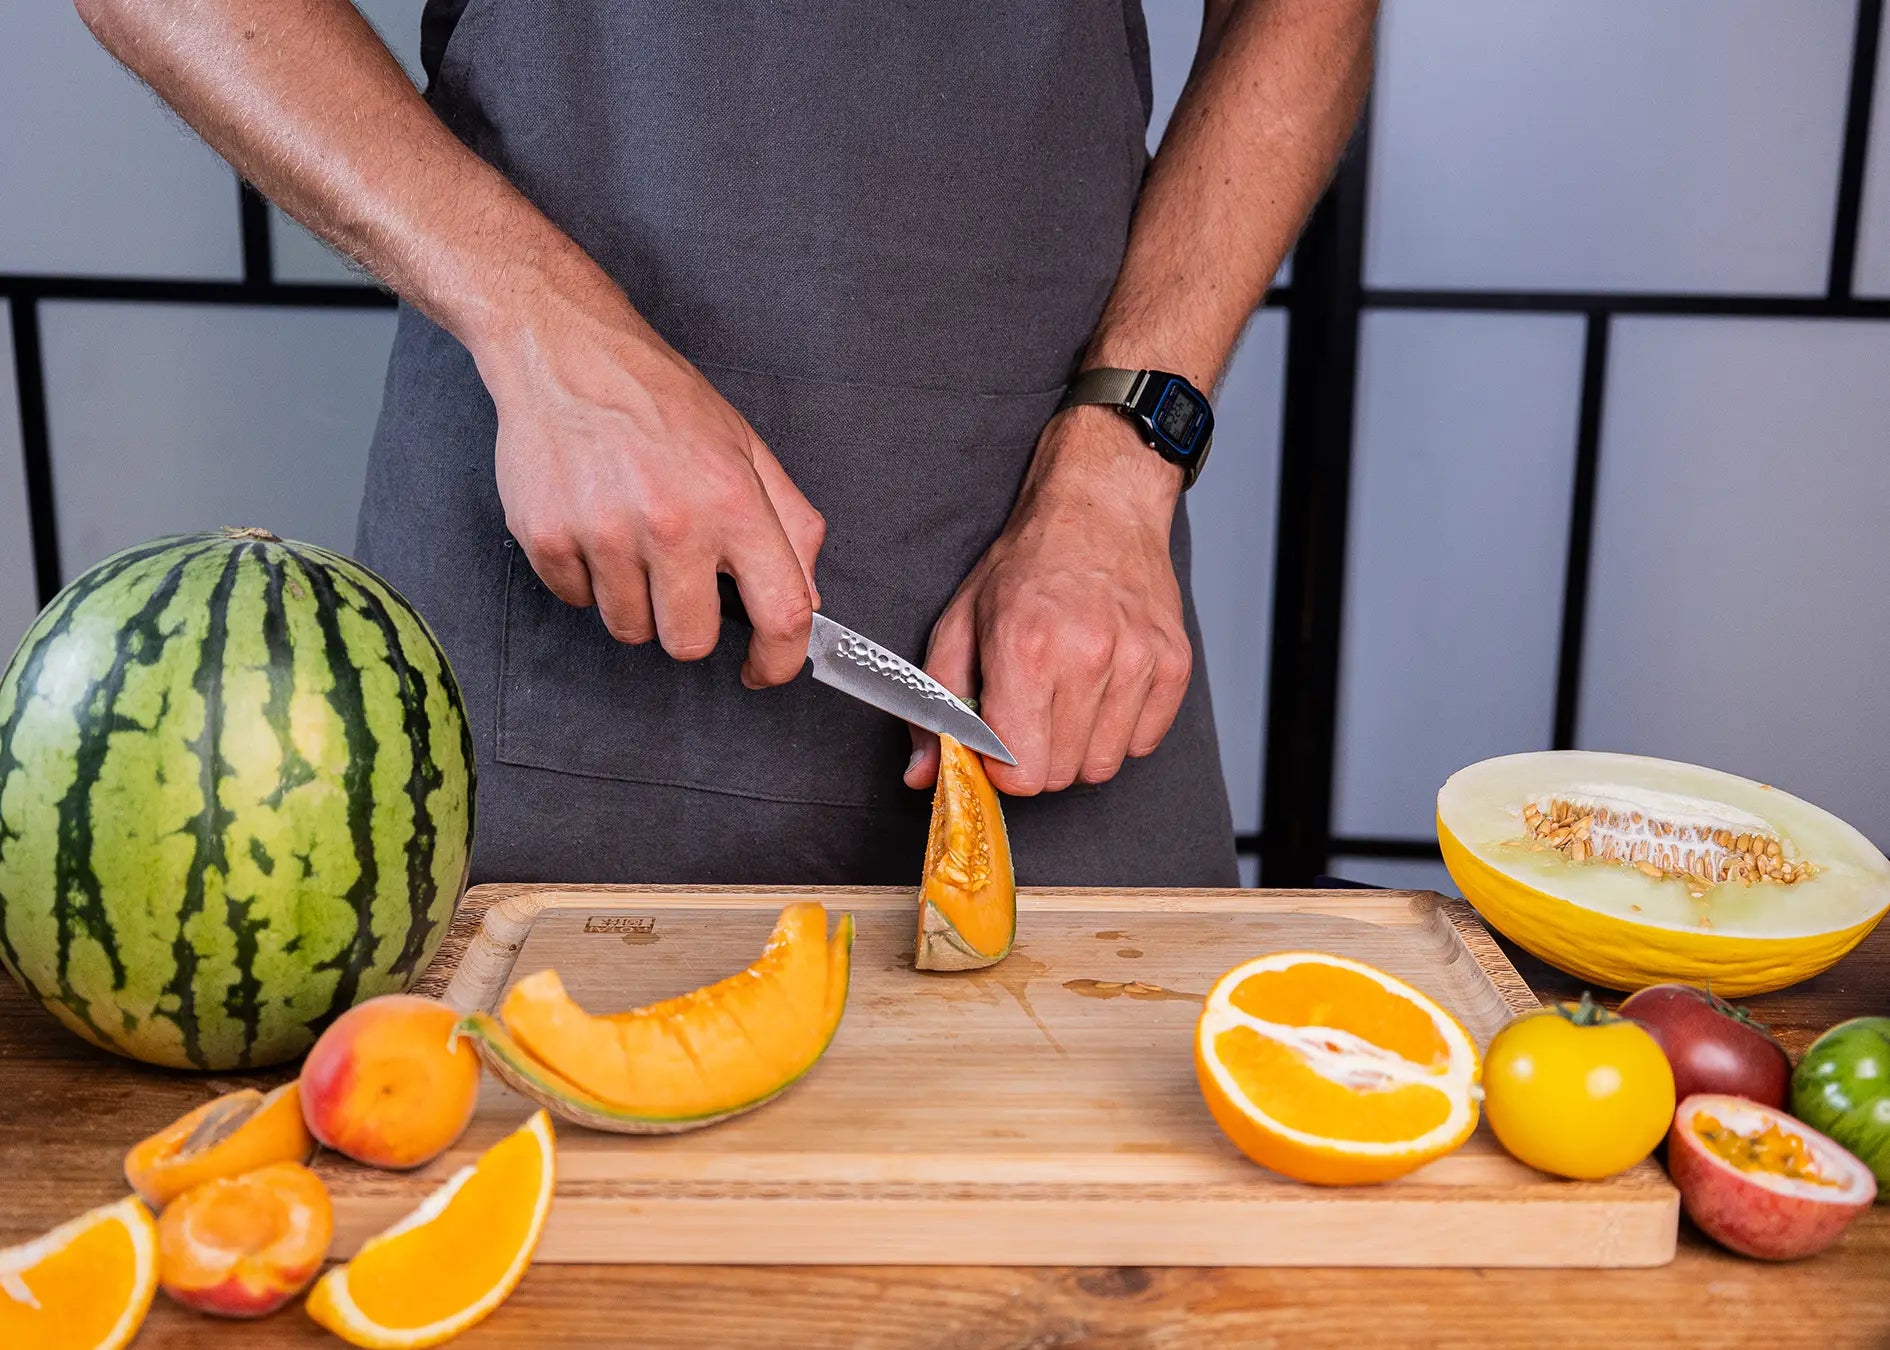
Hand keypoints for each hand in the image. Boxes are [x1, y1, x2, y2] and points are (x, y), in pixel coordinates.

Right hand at [476, 285, 824, 686]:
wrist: (567, 353)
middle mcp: (672, 523)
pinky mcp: (546, 537)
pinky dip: (584, 576)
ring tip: (630, 537)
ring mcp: (604, 533)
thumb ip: (790, 524)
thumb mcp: (747, 449)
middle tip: (678, 576)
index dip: (780, 658)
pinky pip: (575, 601)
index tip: (764, 668)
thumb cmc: (659, 400)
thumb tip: (806, 595)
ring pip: (628, 628)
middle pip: (689, 641)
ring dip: (633, 599)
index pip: (780, 611)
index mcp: (733, 502)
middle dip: (687, 622)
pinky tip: (591, 524)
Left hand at [904, 406, 1192, 793]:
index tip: (998, 744)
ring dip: (1079, 746)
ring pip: (1104, 766)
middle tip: (1030, 712)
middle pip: (1061, 775)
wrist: (1099, 508)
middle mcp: (1087, 656)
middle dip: (1037, 757)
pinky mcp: (1174, 664)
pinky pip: (1144, 744)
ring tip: (1067, 697)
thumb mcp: (960, 624)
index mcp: (1026, 648)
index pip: (1022, 770)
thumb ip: (936, 707)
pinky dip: (1120, 730)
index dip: (1002, 767)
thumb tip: (921, 776)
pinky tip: (1102, 689)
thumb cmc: (1026, 565)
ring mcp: (1138, 661)